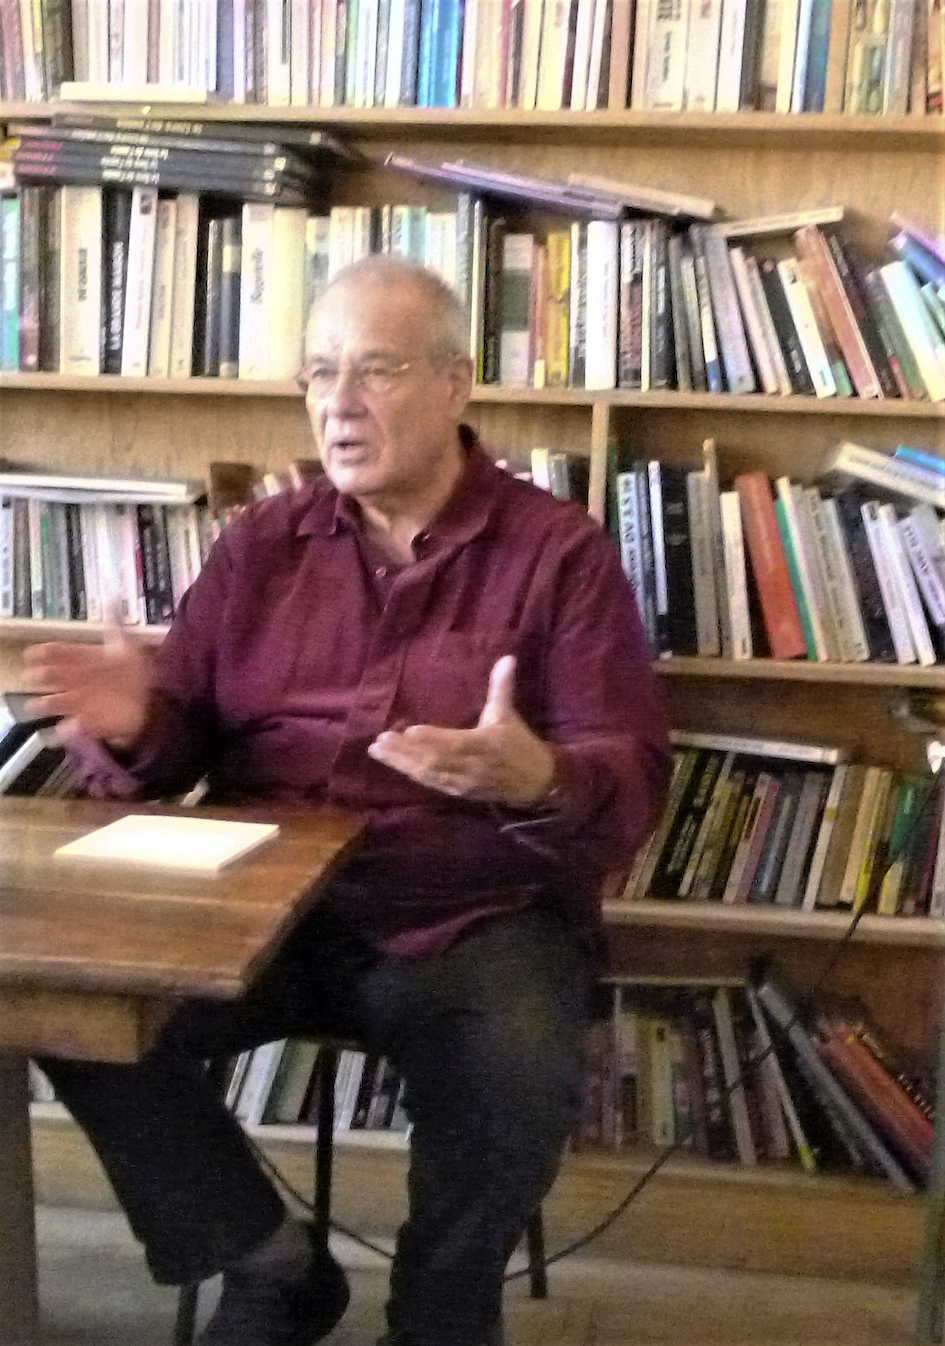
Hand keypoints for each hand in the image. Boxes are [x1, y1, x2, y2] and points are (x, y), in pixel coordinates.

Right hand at [22, 616, 153, 749]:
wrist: (146, 703)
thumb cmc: (133, 675)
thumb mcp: (127, 648)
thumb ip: (117, 626)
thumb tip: (114, 598)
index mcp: (83, 660)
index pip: (58, 653)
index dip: (45, 653)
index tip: (32, 653)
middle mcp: (76, 680)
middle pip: (52, 677)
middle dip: (42, 676)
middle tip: (34, 676)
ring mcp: (79, 702)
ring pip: (55, 703)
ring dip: (45, 704)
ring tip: (36, 706)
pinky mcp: (86, 722)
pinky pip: (71, 728)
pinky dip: (68, 730)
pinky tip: (68, 727)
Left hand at [367, 654, 555, 808]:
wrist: (536, 782)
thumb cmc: (519, 744)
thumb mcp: (509, 714)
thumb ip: (502, 687)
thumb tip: (507, 657)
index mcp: (484, 745)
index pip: (455, 743)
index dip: (433, 739)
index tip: (409, 730)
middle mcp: (471, 766)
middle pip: (434, 760)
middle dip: (405, 752)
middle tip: (379, 741)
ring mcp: (463, 781)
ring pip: (428, 774)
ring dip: (401, 763)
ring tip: (377, 751)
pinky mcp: (458, 792)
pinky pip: (431, 783)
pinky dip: (412, 774)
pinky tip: (394, 764)